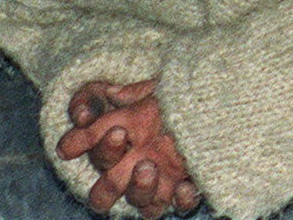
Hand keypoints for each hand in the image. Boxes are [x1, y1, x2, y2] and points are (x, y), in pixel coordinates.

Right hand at [58, 79, 198, 217]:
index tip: (117, 131)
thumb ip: (106, 96)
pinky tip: (184, 185)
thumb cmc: (160, 96)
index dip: (88, 149)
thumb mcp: (134, 88)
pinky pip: (180, 204)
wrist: (204, 100)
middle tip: (130, 159)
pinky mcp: (185, 187)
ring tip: (149, 165)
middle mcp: (129, 171)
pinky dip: (181, 198)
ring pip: (140, 203)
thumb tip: (90, 109)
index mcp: (111, 149)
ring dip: (141, 189)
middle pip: (103, 195)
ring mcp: (157, 182)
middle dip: (110, 183)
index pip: (88, 157)